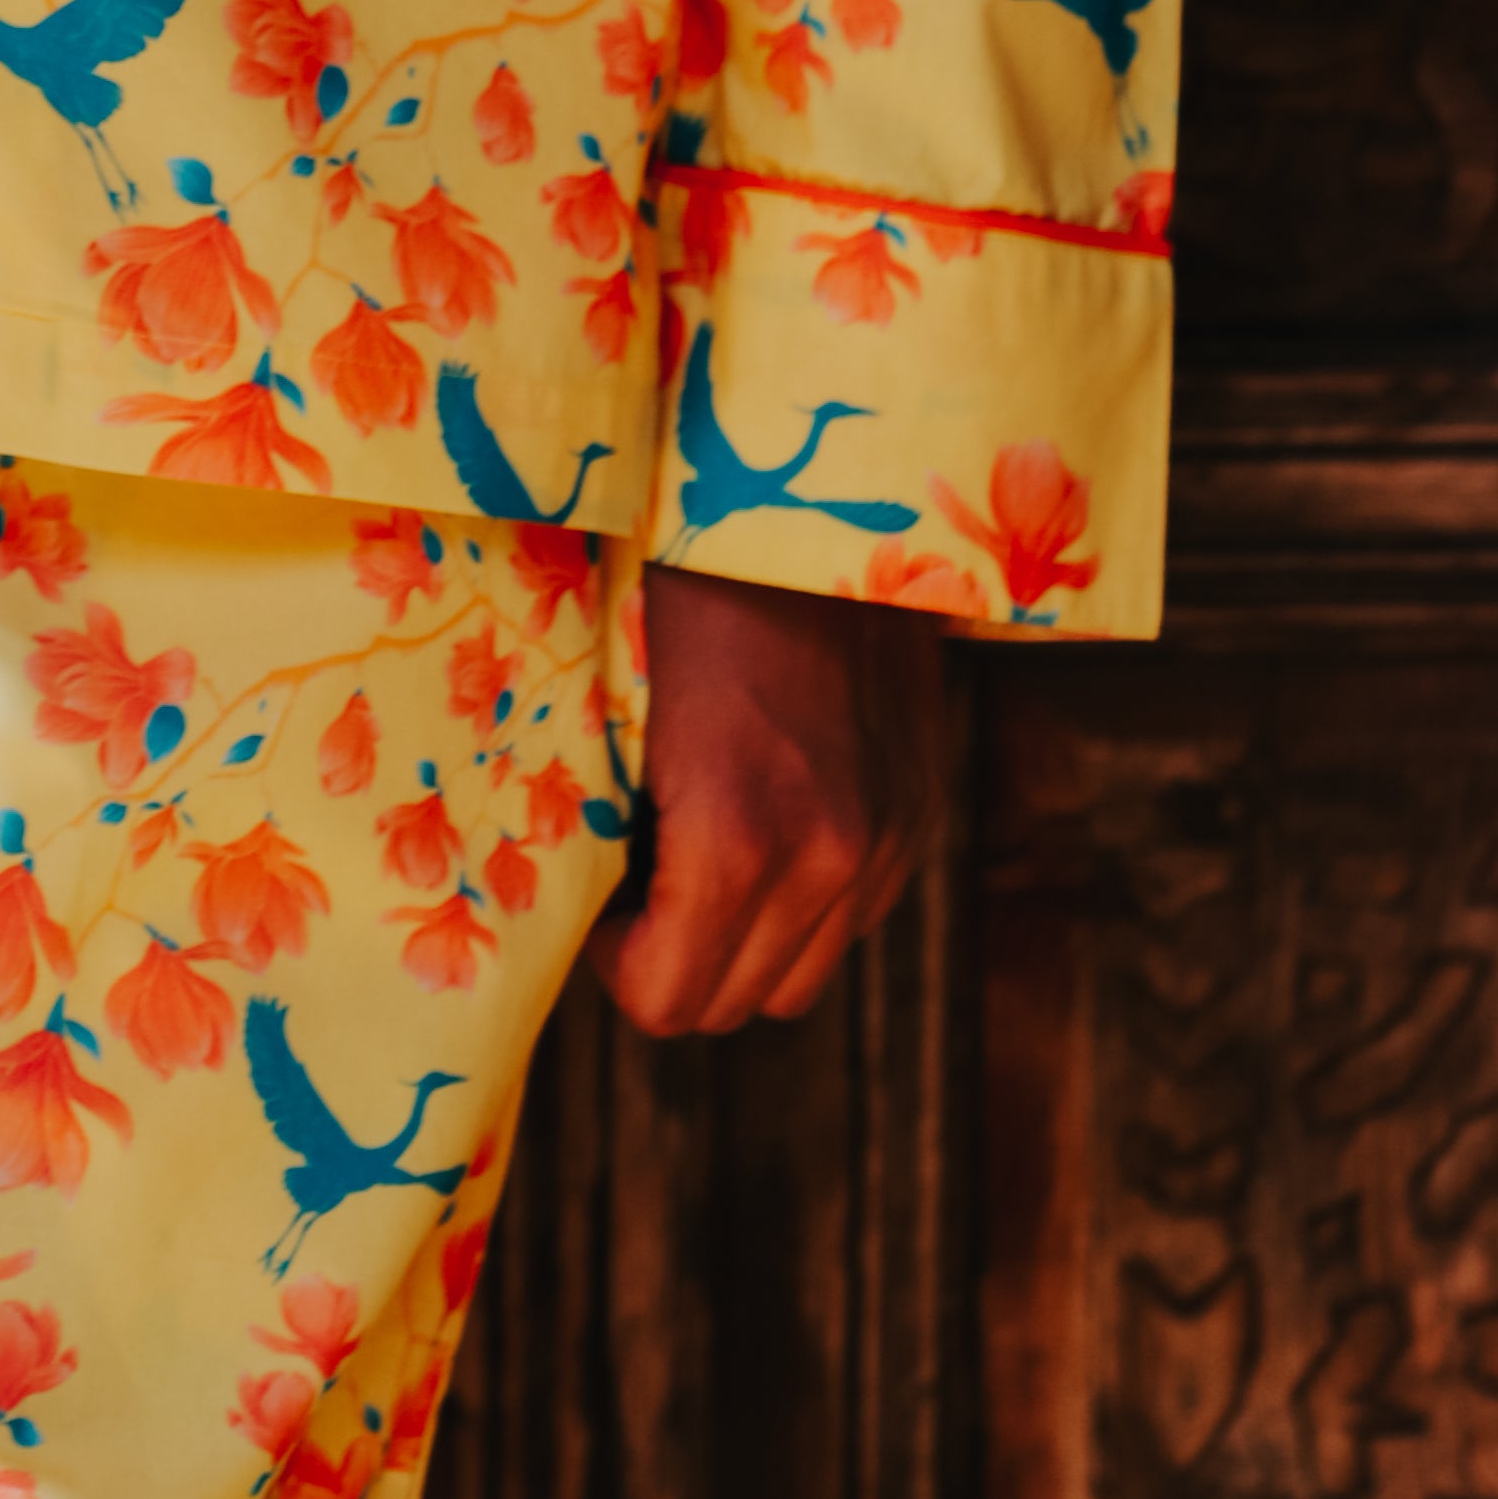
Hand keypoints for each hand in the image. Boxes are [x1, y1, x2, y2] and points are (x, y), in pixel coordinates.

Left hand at [590, 563, 947, 1036]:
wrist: (802, 496)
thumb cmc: (674, 585)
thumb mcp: (611, 710)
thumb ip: (602, 826)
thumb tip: (577, 903)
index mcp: (737, 836)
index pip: (669, 1000)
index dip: (618, 967)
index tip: (601, 905)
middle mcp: (831, 856)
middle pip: (735, 1002)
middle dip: (675, 960)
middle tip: (639, 883)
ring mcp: (888, 834)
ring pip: (801, 976)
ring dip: (743, 942)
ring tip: (700, 857)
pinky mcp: (919, 807)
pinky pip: (854, 916)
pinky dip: (803, 899)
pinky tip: (767, 823)